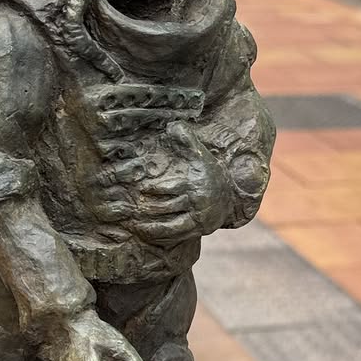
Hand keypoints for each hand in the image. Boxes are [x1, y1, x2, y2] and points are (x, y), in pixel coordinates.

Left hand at [129, 122, 230, 244]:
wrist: (228, 195)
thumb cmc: (208, 172)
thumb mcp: (200, 154)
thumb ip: (186, 139)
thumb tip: (173, 124)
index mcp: (195, 184)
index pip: (172, 187)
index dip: (155, 188)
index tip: (142, 189)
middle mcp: (197, 202)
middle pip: (168, 207)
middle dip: (149, 208)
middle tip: (132, 208)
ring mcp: (197, 218)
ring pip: (171, 225)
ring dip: (152, 226)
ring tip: (136, 224)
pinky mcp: (197, 230)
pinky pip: (177, 236)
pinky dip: (161, 237)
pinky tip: (147, 234)